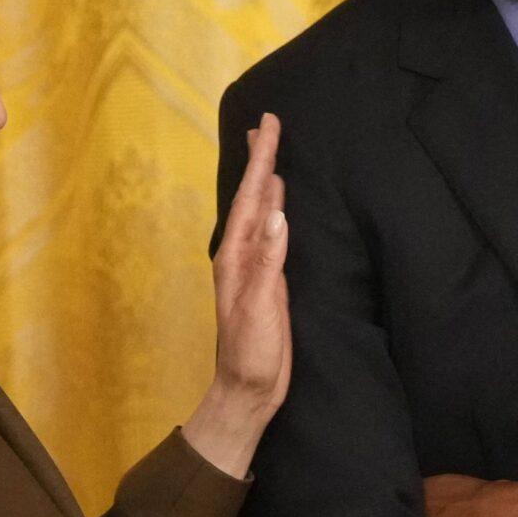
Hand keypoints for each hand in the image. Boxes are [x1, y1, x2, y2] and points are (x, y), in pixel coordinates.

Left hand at [183, 113, 288, 477]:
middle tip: (266, 125)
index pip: (252, 198)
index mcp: (236, 257)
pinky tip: (280, 206)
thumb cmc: (251, 354)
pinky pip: (271, 234)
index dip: (261, 160)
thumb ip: (269, 261)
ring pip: (260, 212)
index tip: (269, 125)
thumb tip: (278, 214)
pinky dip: (275, 211)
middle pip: (252, 197)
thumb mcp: (260, 307)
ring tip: (270, 154)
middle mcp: (241, 256)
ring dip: (266, 182)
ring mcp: (254, 268)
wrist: (248, 391)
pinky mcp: (268, 282)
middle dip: (259, 161)